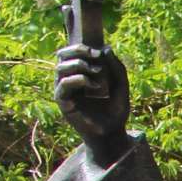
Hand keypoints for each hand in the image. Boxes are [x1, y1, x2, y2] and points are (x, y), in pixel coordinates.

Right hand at [53, 43, 131, 165]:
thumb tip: (106, 48)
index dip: (81, 47)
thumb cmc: (116, 110)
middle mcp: (69, 79)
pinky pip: (63, 85)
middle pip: (62, 56)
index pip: (71, 52)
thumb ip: (116, 68)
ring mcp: (64, 91)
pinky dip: (78, 80)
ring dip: (79, 65)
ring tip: (98, 73)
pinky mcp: (63, 102)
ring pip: (60, 68)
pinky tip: (93, 84)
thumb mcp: (121, 86)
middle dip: (77, 51)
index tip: (99, 51)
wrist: (113, 133)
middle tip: (95, 56)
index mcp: (80, 73)